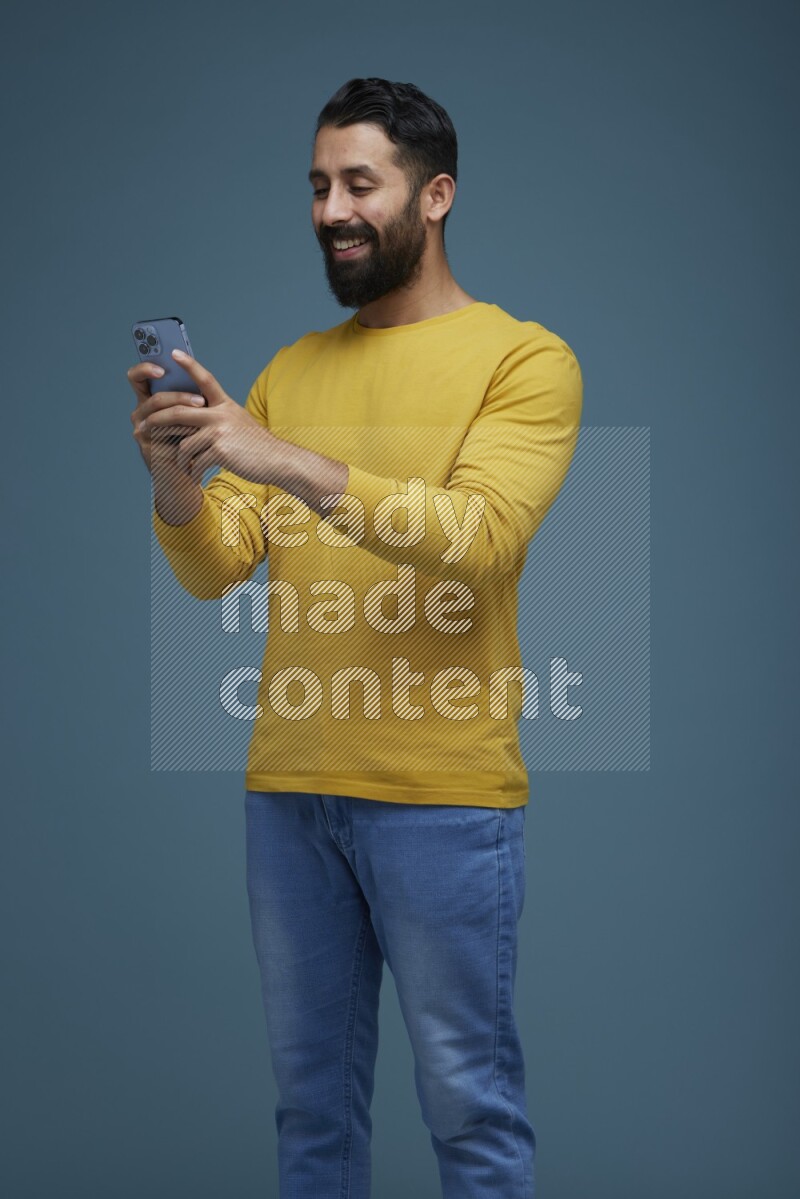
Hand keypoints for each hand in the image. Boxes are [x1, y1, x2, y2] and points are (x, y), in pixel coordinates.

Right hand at [127, 360, 204, 475]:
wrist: (188, 470)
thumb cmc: (192, 438)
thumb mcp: (191, 412)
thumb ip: (188, 393)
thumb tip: (196, 371)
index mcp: (148, 399)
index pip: (137, 377)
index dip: (145, 368)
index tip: (162, 367)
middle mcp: (140, 414)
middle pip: (154, 398)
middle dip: (179, 396)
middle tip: (200, 400)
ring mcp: (141, 431)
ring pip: (160, 416)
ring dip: (184, 413)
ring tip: (204, 413)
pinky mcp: (147, 448)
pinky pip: (164, 436)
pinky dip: (183, 432)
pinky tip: (198, 433)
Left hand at [135, 349, 278, 484]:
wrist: (277, 461)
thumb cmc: (256, 446)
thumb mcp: (238, 422)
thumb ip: (217, 417)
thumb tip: (191, 418)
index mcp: (225, 404)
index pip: (205, 379)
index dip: (189, 365)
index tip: (174, 353)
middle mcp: (221, 414)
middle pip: (179, 412)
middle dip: (157, 420)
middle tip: (142, 427)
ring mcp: (220, 431)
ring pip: (184, 444)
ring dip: (180, 459)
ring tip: (184, 467)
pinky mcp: (220, 450)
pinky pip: (194, 461)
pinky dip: (192, 472)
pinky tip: (195, 477)